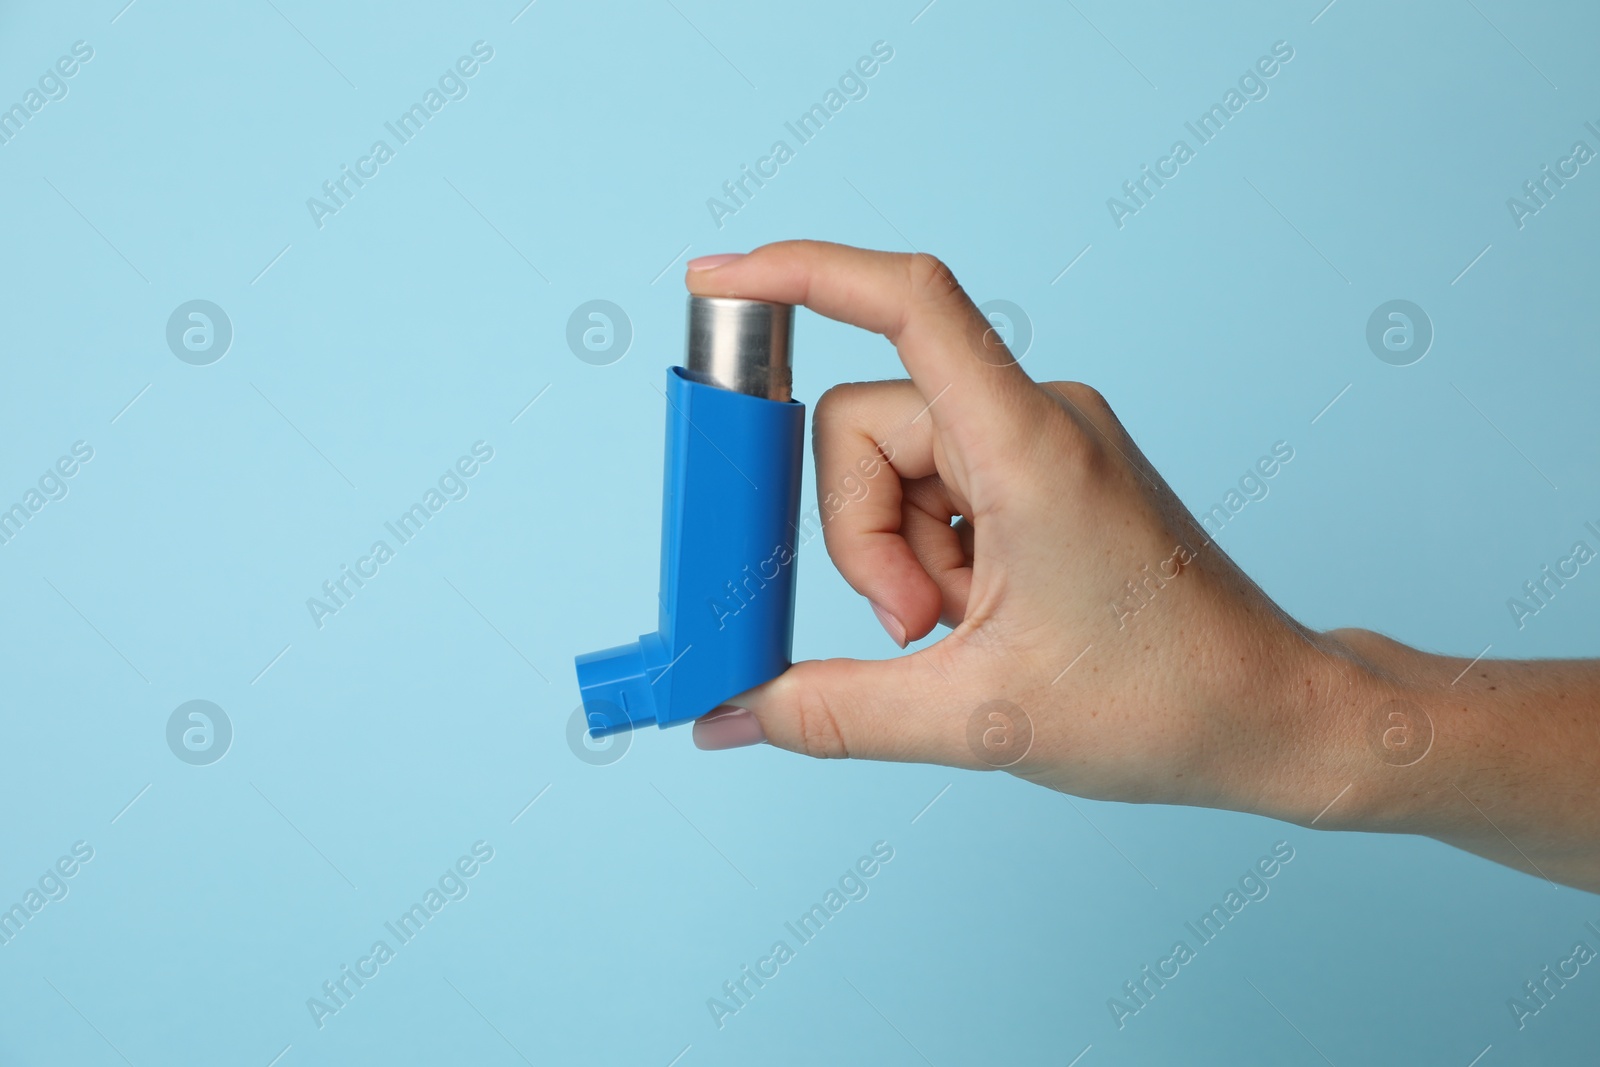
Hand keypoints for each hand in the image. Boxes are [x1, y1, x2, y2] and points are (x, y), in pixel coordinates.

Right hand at [682, 240, 1336, 817]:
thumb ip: (834, 711)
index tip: (717, 279)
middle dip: (862, 540)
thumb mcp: (976, 719)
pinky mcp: (1045, 468)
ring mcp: (1043, 438)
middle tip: (922, 630)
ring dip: (902, 559)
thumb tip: (729, 713)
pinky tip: (989, 618)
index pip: (908, 302)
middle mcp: (1036, 416)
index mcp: (1028, 445)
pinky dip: (934, 557)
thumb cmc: (1161, 701)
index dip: (802, 273)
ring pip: (894, 466)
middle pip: (865, 427)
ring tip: (971, 634)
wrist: (1267, 711)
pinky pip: (938, 487)